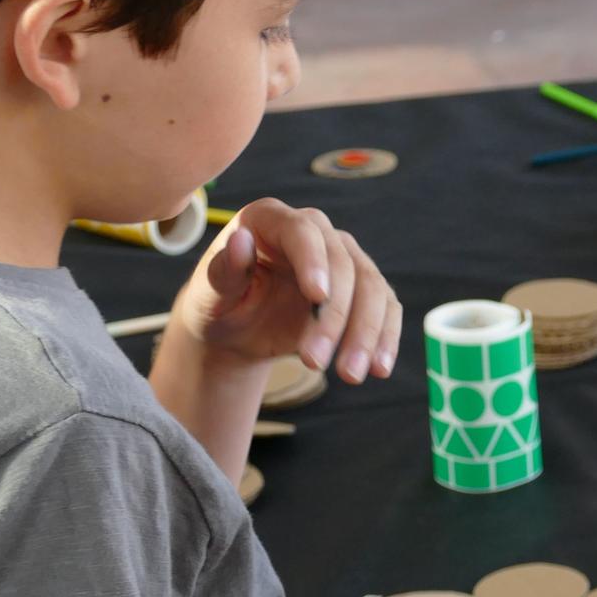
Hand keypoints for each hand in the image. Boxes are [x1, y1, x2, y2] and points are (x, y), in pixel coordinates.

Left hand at [170, 199, 401, 383]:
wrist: (240, 329)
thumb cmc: (220, 305)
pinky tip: (379, 369)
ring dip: (367, 335)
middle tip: (315, 362)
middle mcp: (315, 232)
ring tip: (351, 376)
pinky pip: (386, 310)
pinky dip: (386, 339)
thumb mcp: (210, 293)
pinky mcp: (364, 290)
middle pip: (344, 265)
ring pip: (372, 289)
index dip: (314, 261)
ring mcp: (345, 259)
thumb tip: (239, 241)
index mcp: (271, 220)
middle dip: (336, 317)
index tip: (317, 296)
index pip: (303, 232)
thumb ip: (223, 270)